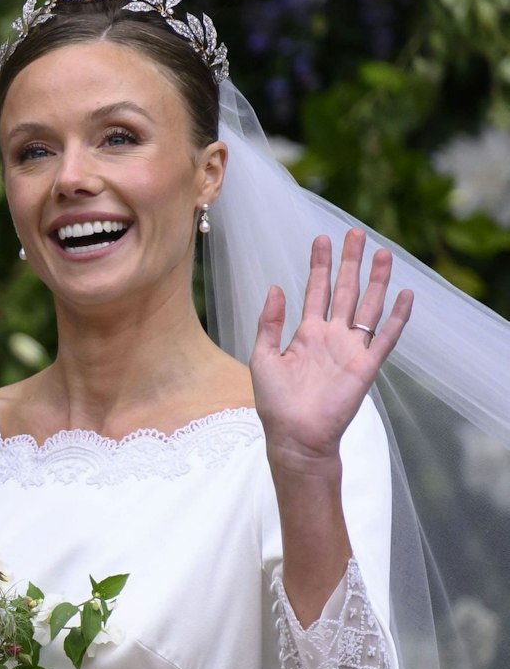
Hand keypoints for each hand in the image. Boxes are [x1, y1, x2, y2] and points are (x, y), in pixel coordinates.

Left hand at [251, 229, 412, 476]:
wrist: (294, 435)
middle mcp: (332, 337)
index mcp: (306, 334)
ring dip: (376, 281)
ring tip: (383, 253)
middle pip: (345, 291)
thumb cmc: (275, 402)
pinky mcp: (366, 366)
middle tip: (355, 233)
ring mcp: (351, 350)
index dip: (320, 266)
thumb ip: (269, 322)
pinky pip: (385, 338)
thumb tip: (276, 287)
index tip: (322, 239)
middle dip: (350, 262)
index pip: (316, 291)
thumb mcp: (263, 356)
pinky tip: (405, 295)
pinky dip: (396, 317)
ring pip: (368, 307)